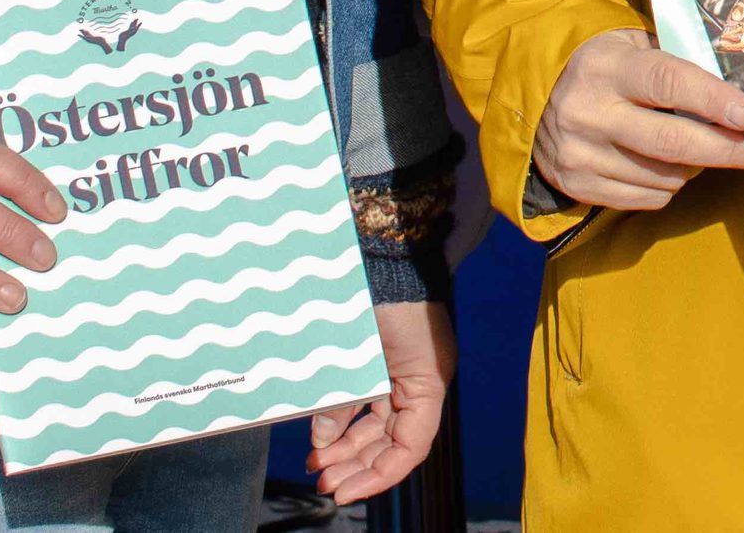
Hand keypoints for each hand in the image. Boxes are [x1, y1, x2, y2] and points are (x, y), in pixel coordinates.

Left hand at [307, 302, 453, 505]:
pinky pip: (364, 403)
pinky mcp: (378, 363)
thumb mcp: (365, 356)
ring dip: (347, 448)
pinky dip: (343, 421)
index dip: (378, 476)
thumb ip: (345, 400)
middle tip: (323, 481)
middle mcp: (415, 386)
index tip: (343, 490)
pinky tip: (320, 435)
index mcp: (427, 385)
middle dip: (356, 466)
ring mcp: (397, 375)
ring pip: (375, 428)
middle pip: (390, 444)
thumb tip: (321, 440)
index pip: (410, 448)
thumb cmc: (386, 301)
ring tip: (316, 463)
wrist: (384, 253)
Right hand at [534, 29, 743, 210]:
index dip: (712, 99)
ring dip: (695, 167)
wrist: (534, 96)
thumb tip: (737, 92)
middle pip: (671, 142)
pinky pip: (645, 198)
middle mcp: (589, 112)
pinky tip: (664, 164)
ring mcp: (580, 154)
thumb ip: (676, 62)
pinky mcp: (576, 185)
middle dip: (724, 149)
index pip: (667, 82)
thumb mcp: (632, 44)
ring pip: (664, 176)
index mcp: (607, 67)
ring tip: (697, 146)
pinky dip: (668, 185)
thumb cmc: (605, 64)